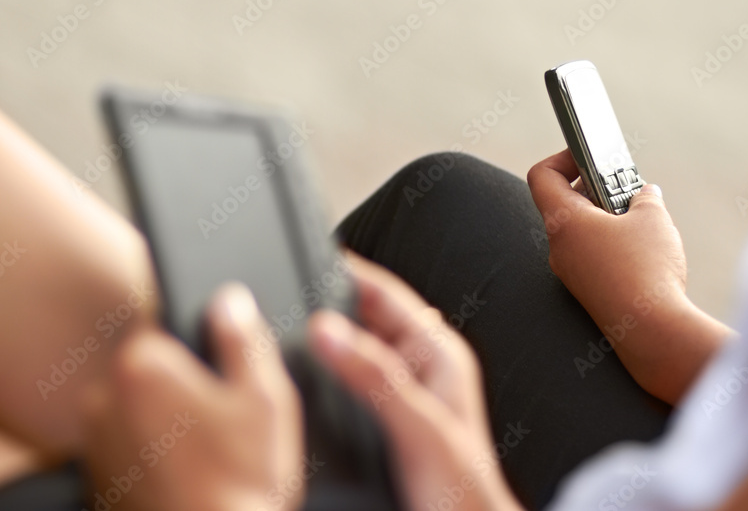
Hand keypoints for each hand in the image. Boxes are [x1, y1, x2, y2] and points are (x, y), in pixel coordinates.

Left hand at [81, 283, 304, 510]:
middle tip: (223, 425)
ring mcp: (94, 445)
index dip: (201, 349)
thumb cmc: (240, 484)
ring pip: (139, 411)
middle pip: (150, 369)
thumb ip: (242, 337)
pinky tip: (188, 480)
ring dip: (166, 422)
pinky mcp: (95, 483)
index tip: (225, 382)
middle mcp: (102, 399)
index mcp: (141, 366)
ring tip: (207, 458)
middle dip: (183, 386)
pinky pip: (128, 449)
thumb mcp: (264, 399)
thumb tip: (229, 299)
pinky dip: (152, 457)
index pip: (163, 325)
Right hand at [310, 252, 521, 510]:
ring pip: (349, 351)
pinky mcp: (378, 418)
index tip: (308, 260)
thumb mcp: (419, 427)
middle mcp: (415, 366)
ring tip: (286, 339)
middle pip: (361, 319)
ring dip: (322, 345)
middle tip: (284, 303)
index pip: (385, 293)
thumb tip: (328, 330)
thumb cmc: (463, 493)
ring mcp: (396, 392)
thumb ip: (376, 377)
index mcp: (437, 353)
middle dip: (326, 309)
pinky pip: (343, 383)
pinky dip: (321, 377)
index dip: (348, 272)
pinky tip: (299, 381)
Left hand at [526, 149, 731, 402]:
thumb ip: (644, 197)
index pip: (541, 176)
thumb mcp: (653, 217)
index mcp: (563, 221)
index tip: (592, 158)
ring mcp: (569, 272)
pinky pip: (591, 256)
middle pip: (563, 203)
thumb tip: (644, 194)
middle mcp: (558, 247)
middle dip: (595, 189)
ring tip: (640, 217)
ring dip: (606, 218)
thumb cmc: (647, 268)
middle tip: (625, 186)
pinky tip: (641, 248)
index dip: (563, 158)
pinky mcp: (586, 292)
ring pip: (579, 232)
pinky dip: (610, 244)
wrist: (652, 331)